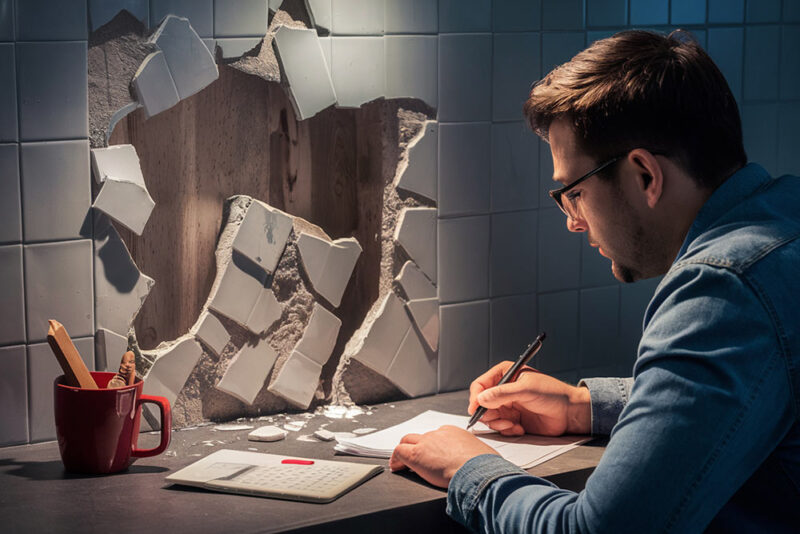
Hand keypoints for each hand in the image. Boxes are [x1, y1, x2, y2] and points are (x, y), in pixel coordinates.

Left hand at [389, 425, 498, 487]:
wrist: (478, 471)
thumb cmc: (484, 466)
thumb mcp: (482, 454)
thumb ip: (474, 456)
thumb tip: (479, 463)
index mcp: (455, 433)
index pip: (438, 435)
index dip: (433, 446)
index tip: (433, 456)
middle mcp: (439, 434)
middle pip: (421, 436)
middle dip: (416, 445)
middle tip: (415, 457)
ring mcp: (426, 443)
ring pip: (408, 441)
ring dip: (405, 451)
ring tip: (402, 463)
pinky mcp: (416, 455)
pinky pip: (399, 452)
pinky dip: (395, 459)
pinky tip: (397, 468)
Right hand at [469, 363, 590, 436]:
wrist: (569, 413)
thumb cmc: (553, 393)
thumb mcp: (526, 390)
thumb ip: (502, 394)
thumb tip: (481, 398)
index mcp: (504, 374)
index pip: (480, 385)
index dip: (476, 397)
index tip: (476, 409)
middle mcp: (503, 390)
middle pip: (481, 404)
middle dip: (488, 414)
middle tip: (500, 420)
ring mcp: (507, 405)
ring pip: (489, 417)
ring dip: (498, 424)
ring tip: (513, 425)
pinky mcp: (513, 419)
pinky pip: (500, 427)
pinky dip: (507, 430)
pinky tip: (519, 428)